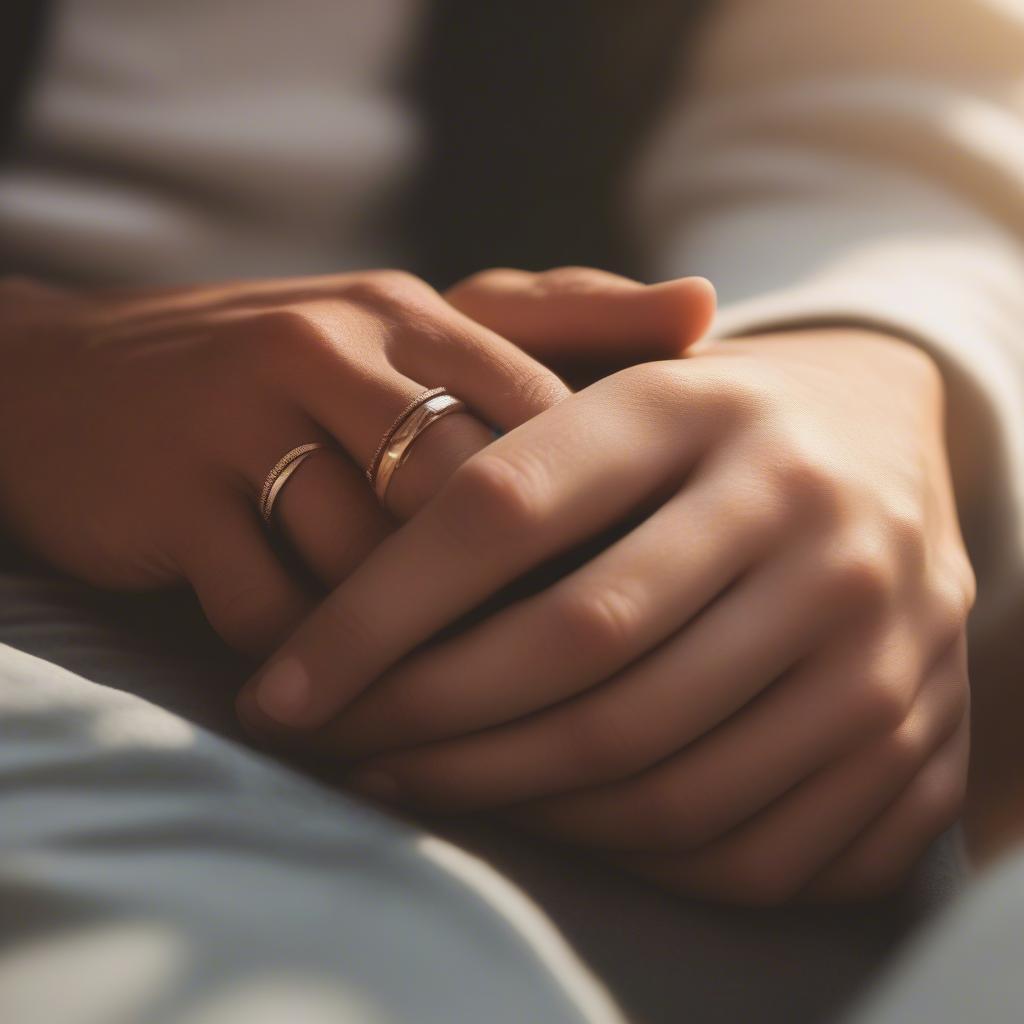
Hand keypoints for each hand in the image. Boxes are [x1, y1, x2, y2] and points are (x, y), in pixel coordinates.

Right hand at [0, 269, 709, 655]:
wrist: (76, 380)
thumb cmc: (283, 370)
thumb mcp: (414, 329)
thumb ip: (557, 322)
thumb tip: (708, 308)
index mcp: (411, 313)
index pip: (544, 423)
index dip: (592, 523)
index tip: (628, 601)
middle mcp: (330, 350)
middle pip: (463, 501)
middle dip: (509, 600)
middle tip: (558, 678)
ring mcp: (242, 419)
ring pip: (368, 564)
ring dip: (410, 643)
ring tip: (445, 700)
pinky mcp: (171, 497)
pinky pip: (274, 608)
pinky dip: (315, 660)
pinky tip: (336, 687)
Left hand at [240, 328, 973, 903]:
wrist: (894, 447)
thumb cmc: (709, 425)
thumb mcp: (621, 377)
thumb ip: (501, 395)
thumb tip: (357, 507)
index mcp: (695, 403)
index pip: (504, 507)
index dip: (373, 612)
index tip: (283, 689)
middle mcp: (795, 502)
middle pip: (575, 640)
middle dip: (428, 715)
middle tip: (338, 742)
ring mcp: (866, 621)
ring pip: (648, 758)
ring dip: (503, 792)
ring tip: (414, 778)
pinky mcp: (907, 725)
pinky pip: (732, 835)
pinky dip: (612, 849)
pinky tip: (537, 819)